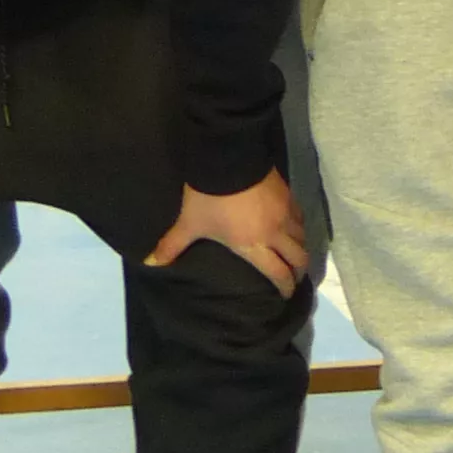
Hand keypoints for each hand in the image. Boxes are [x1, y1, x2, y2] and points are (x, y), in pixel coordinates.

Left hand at [148, 171, 312, 293]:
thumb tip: (150, 263)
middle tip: (295, 277)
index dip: (284, 287)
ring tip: (295, 253)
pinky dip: (298, 227)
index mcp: (254, 246)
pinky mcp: (288, 194)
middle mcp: (275, 233)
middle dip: (298, 271)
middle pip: (298, 258)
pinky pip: (299, 217)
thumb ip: (172, 245)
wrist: (228, 157)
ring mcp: (285, 213)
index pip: (277, 273)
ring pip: (302, 237)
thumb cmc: (209, 197)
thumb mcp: (189, 223)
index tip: (287, 294)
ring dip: (300, 248)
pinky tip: (293, 226)